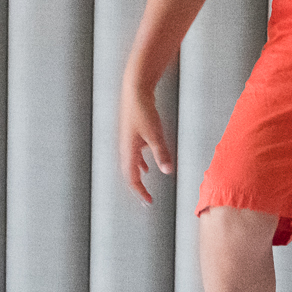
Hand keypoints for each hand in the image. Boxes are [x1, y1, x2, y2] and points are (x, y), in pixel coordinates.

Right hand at [117, 83, 172, 205]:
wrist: (135, 89)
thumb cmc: (144, 110)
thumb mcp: (155, 134)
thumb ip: (161, 153)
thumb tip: (167, 171)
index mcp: (128, 150)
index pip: (131, 178)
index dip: (140, 191)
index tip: (148, 202)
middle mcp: (125, 147)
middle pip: (128, 173)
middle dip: (137, 187)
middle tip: (145, 198)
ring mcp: (127, 140)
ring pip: (130, 164)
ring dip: (137, 176)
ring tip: (144, 185)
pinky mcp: (131, 134)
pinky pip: (134, 155)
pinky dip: (139, 163)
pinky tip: (146, 166)